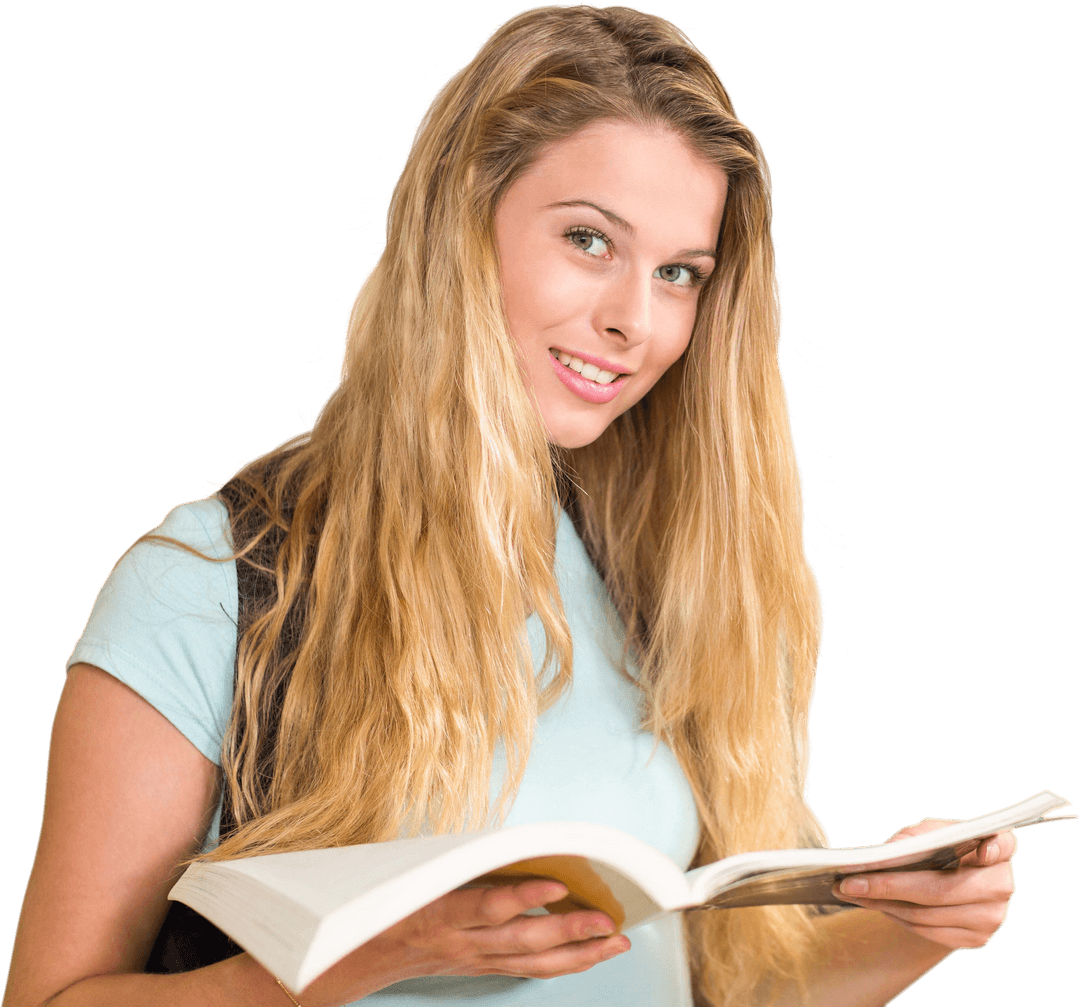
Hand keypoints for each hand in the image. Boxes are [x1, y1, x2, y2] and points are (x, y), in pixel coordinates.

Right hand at [297, 878, 630, 1004]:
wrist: (353, 954)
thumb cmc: (382, 899)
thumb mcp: (407, 871)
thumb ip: (455, 861)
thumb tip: (507, 840)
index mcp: (436, 912)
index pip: (486, 906)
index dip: (523, 897)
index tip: (558, 883)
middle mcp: (458, 942)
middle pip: (521, 941)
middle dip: (569, 932)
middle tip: (609, 920)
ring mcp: (470, 960)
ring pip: (531, 963)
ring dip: (577, 954)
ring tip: (615, 941)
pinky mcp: (476, 967)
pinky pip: (525, 970)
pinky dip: (560, 962)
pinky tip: (589, 954)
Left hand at [831, 818, 1017, 951]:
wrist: (952, 878)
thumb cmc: (941, 846)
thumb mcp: (930, 831)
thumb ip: (915, 837)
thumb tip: (888, 854)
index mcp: (999, 847)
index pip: (1002, 845)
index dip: (994, 848)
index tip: (983, 850)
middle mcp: (1002, 884)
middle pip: (941, 889)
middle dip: (888, 886)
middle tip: (848, 883)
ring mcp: (993, 916)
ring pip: (928, 915)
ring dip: (883, 904)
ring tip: (850, 893)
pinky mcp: (977, 939)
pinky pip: (928, 931)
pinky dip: (896, 917)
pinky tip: (874, 904)